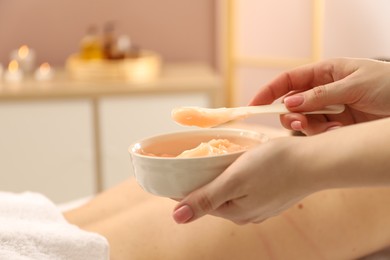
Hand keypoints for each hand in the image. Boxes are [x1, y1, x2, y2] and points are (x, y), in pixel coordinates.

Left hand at [172, 137, 313, 223]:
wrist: (316, 161)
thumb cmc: (276, 166)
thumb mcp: (235, 180)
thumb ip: (207, 199)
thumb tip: (177, 217)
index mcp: (236, 212)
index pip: (200, 202)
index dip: (183, 188)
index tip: (172, 173)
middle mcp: (247, 213)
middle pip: (214, 198)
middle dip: (201, 183)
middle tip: (188, 163)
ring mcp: (261, 205)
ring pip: (230, 192)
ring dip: (218, 179)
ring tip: (209, 162)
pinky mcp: (272, 194)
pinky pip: (245, 188)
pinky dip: (236, 177)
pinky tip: (236, 167)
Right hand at [249, 58, 389, 134]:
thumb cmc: (389, 85)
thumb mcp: (354, 84)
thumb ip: (321, 95)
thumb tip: (289, 102)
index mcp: (325, 73)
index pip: (289, 80)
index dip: (269, 91)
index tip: (254, 105)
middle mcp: (323, 92)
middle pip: (291, 104)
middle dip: (289, 114)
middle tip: (297, 123)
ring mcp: (330, 110)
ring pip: (303, 121)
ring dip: (307, 126)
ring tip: (324, 128)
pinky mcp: (338, 127)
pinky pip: (319, 133)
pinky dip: (323, 135)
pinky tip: (339, 131)